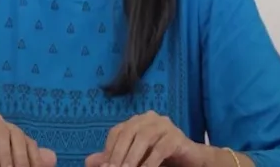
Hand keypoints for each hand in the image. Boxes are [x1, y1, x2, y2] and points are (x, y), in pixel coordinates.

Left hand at [86, 111, 207, 166]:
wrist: (191, 161)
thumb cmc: (160, 159)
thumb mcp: (134, 159)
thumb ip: (114, 158)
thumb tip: (88, 161)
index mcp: (137, 121)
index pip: (117, 131)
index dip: (109, 149)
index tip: (104, 166)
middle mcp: (150, 118)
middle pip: (129, 132)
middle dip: (118, 153)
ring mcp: (165, 125)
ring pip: (144, 138)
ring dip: (133, 157)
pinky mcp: (177, 136)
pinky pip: (160, 148)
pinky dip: (150, 162)